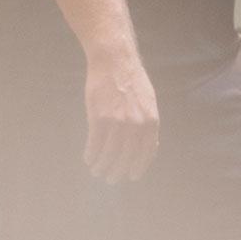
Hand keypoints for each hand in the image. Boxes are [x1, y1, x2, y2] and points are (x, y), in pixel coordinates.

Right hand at [83, 54, 159, 184]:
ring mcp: (117, 122)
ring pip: (109, 155)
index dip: (139, 167)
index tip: (131, 176)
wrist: (115, 60)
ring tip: (97, 171)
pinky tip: (89, 159)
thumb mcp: (149, 100)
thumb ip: (149, 122)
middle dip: (118, 171)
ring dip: (102, 166)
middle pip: (126, 158)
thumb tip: (150, 145)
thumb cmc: (132, 79)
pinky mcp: (99, 119)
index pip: (147, 152)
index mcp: (151, 120)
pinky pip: (95, 145)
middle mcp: (136, 125)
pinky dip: (91, 155)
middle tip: (111, 178)